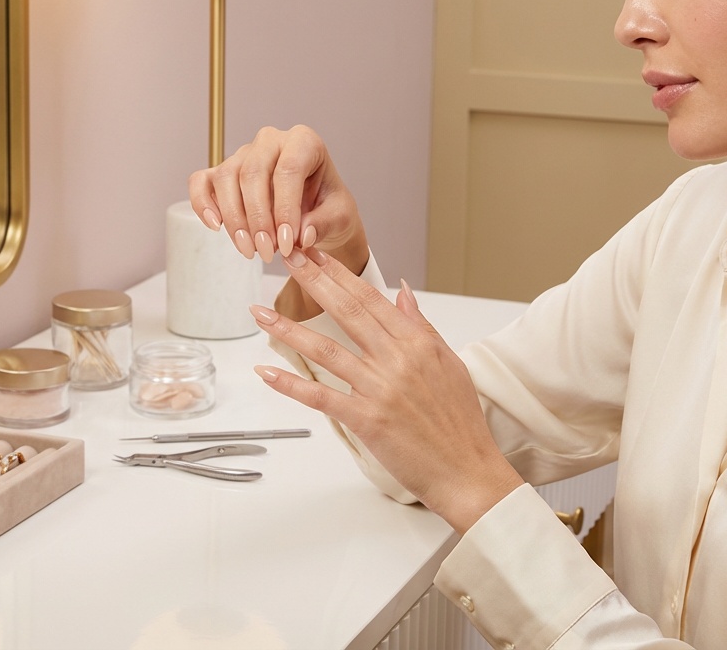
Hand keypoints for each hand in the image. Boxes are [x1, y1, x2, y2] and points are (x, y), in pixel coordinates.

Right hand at [188, 125, 367, 270]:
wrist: (316, 212)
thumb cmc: (328, 206)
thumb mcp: (340, 217)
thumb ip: (324, 223)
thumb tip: (301, 235)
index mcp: (304, 142)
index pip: (289, 169)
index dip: (286, 208)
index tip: (289, 243)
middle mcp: (270, 142)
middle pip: (252, 172)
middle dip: (258, 218)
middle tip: (268, 251)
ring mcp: (243, 155)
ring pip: (226, 178)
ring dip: (235, 220)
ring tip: (250, 250)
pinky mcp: (222, 173)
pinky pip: (201, 182)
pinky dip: (203, 203)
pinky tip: (216, 226)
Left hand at [249, 248, 522, 532]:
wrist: (467, 471)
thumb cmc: (460, 424)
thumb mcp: (450, 364)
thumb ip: (422, 326)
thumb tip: (403, 293)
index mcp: (418, 343)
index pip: (371, 299)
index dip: (340, 275)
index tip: (317, 256)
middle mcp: (397, 360)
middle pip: (347, 312)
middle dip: (314, 282)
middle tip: (288, 259)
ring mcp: (379, 389)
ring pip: (326, 350)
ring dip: (288, 330)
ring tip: (259, 314)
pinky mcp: (366, 419)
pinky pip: (321, 396)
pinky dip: (291, 385)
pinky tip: (267, 372)